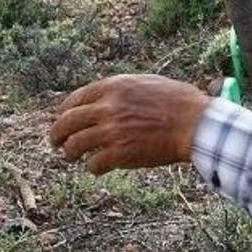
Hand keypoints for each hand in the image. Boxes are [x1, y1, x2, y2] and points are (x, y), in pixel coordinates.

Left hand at [49, 74, 209, 175]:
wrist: (195, 124)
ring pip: (74, 145)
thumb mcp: (147, 83)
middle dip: (56, 134)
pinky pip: (93, 164)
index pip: (75, 99)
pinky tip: (98, 168)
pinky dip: (93, 167)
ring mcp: (112, 132)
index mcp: (114, 87)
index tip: (64, 119)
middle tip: (55, 142)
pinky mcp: (119, 154)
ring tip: (71, 157)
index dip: (65, 111)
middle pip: (67, 122)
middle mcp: (108, 107)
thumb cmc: (179, 103)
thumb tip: (106, 99)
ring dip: (70, 153)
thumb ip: (123, 90)